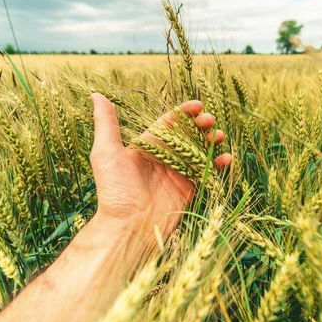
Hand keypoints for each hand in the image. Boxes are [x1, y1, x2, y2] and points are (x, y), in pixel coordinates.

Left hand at [88, 93, 231, 248]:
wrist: (127, 227)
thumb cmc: (114, 190)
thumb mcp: (106, 152)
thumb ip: (106, 122)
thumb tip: (95, 95)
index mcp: (146, 147)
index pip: (168, 123)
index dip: (184, 113)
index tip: (198, 105)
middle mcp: (163, 158)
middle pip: (187, 135)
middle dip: (200, 125)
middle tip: (210, 121)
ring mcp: (176, 174)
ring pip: (199, 152)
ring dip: (211, 142)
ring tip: (219, 136)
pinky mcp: (187, 190)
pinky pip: (206, 173)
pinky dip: (218, 165)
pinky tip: (225, 158)